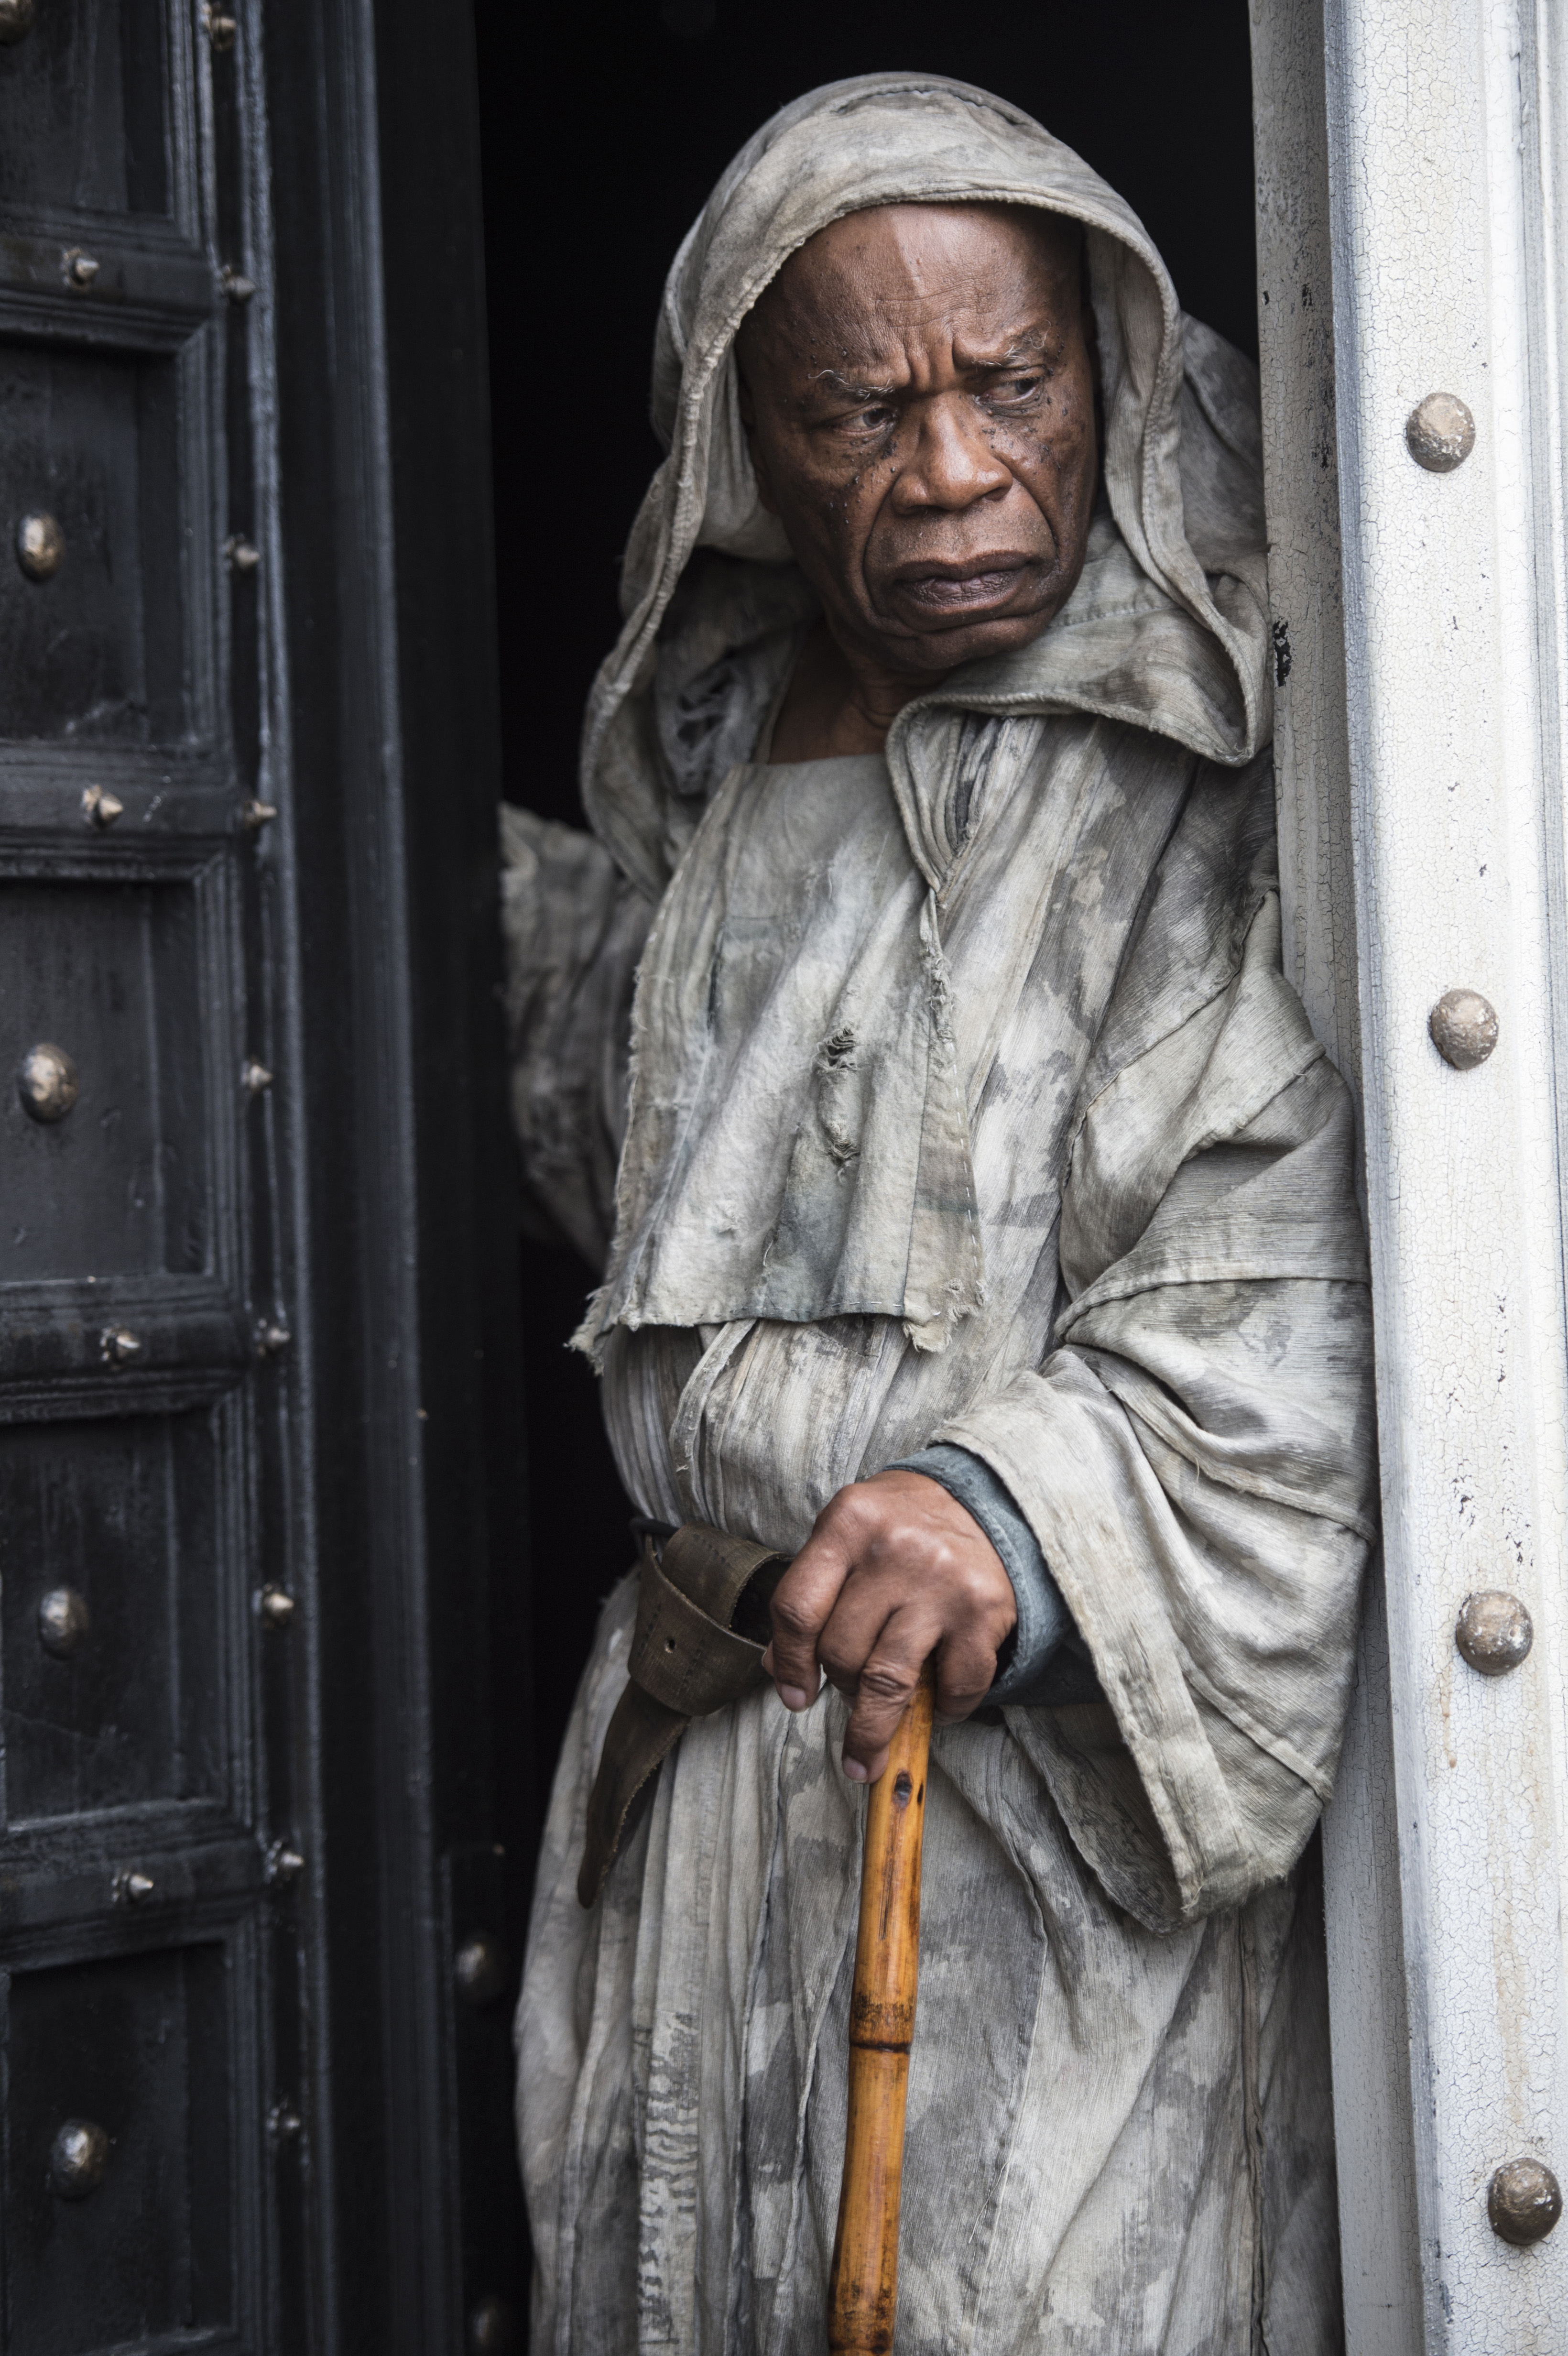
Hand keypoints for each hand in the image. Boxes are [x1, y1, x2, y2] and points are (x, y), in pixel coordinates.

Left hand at [760, 1470, 1017, 1784]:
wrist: (984, 1501)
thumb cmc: (901, 1526)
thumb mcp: (845, 1537)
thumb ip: (812, 1592)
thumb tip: (777, 1667)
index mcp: (847, 1524)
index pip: (798, 1608)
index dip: (790, 1664)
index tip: (795, 1698)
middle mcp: (893, 1550)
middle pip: (841, 1650)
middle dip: (840, 1687)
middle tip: (849, 1694)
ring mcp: (941, 1582)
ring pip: (888, 1680)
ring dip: (874, 1729)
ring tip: (868, 1753)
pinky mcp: (983, 1611)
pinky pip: (955, 1686)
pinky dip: (943, 1712)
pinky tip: (936, 1708)